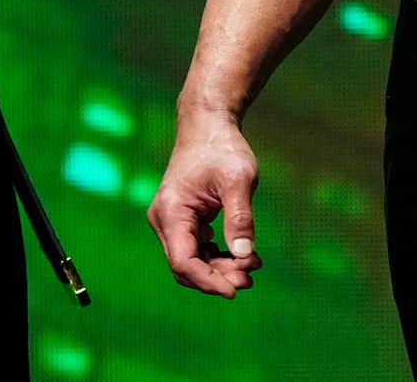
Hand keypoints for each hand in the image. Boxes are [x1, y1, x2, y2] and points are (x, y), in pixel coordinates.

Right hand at [147, 114, 265, 297]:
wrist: (208, 126)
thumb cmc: (222, 148)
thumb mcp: (238, 180)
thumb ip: (240, 218)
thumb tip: (244, 256)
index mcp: (171, 212)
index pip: (183, 261)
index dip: (208, 281)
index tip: (235, 290)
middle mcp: (164, 220)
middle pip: (186, 266)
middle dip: (218, 277)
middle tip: (250, 278)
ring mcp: (170, 222)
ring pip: (192, 261)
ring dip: (220, 269)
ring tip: (253, 265)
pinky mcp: (182, 221)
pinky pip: (196, 250)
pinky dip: (218, 257)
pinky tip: (243, 255)